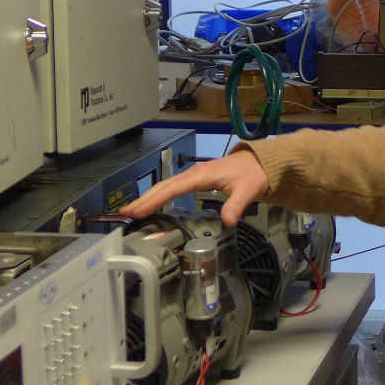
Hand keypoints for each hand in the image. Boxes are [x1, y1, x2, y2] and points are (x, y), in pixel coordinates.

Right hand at [120, 149, 268, 226]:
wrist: (258, 163)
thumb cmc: (252, 174)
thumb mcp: (248, 190)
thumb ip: (237, 204)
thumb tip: (228, 221)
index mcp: (201, 176)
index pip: (173, 188)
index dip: (155, 199)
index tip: (139, 210)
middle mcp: (193, 175)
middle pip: (163, 186)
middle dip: (144, 199)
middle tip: (125, 213)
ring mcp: (193, 177)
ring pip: (165, 187)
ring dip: (148, 198)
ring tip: (131, 211)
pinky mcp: (195, 181)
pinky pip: (172, 189)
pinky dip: (158, 196)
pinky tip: (151, 205)